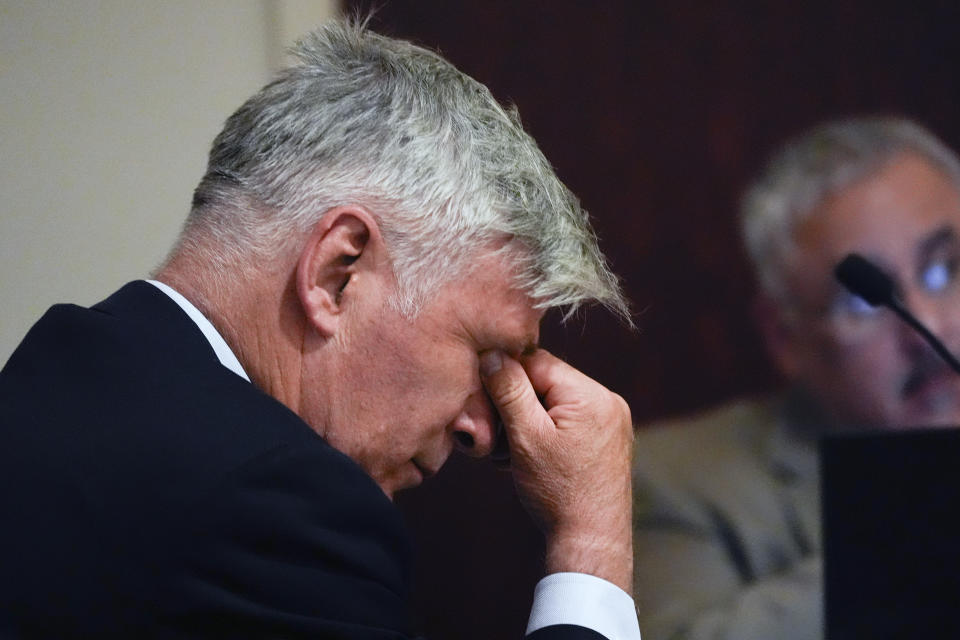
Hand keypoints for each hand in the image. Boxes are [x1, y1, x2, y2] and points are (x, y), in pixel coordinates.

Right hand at [480, 348, 633, 592]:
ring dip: (526, 422)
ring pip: (553, 403)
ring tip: (509, 453)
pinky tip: (526, 459)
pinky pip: (567, 422)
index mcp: (591, 394)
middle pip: (545, 382)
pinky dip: (543, 434)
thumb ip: (509, 389)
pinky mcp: (606, 441)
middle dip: (514, 405)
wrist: (590, 542)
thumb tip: (491, 353)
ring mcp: (611, 422)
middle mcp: (607, 401)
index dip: (504, 377)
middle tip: (494, 435)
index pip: (536, 361)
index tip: (483, 400)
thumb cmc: (558, 493)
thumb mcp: (526, 437)